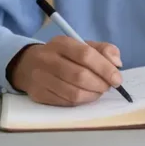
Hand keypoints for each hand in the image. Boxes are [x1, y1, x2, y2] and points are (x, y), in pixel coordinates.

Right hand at [7, 35, 122, 105]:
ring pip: (73, 93)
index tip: (117, 79)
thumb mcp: (81, 45)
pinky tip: (86, 96)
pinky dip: (81, 102)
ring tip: (98, 91)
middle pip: (80, 75)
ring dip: (92, 95)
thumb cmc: (62, 55)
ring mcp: (41, 78)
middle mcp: (48, 59)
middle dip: (100, 84)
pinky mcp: (39, 94)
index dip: (105, 68)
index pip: (86, 55)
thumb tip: (117, 64)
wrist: (28, 64)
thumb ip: (103, 50)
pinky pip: (65, 102)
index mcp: (61, 43)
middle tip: (108, 87)